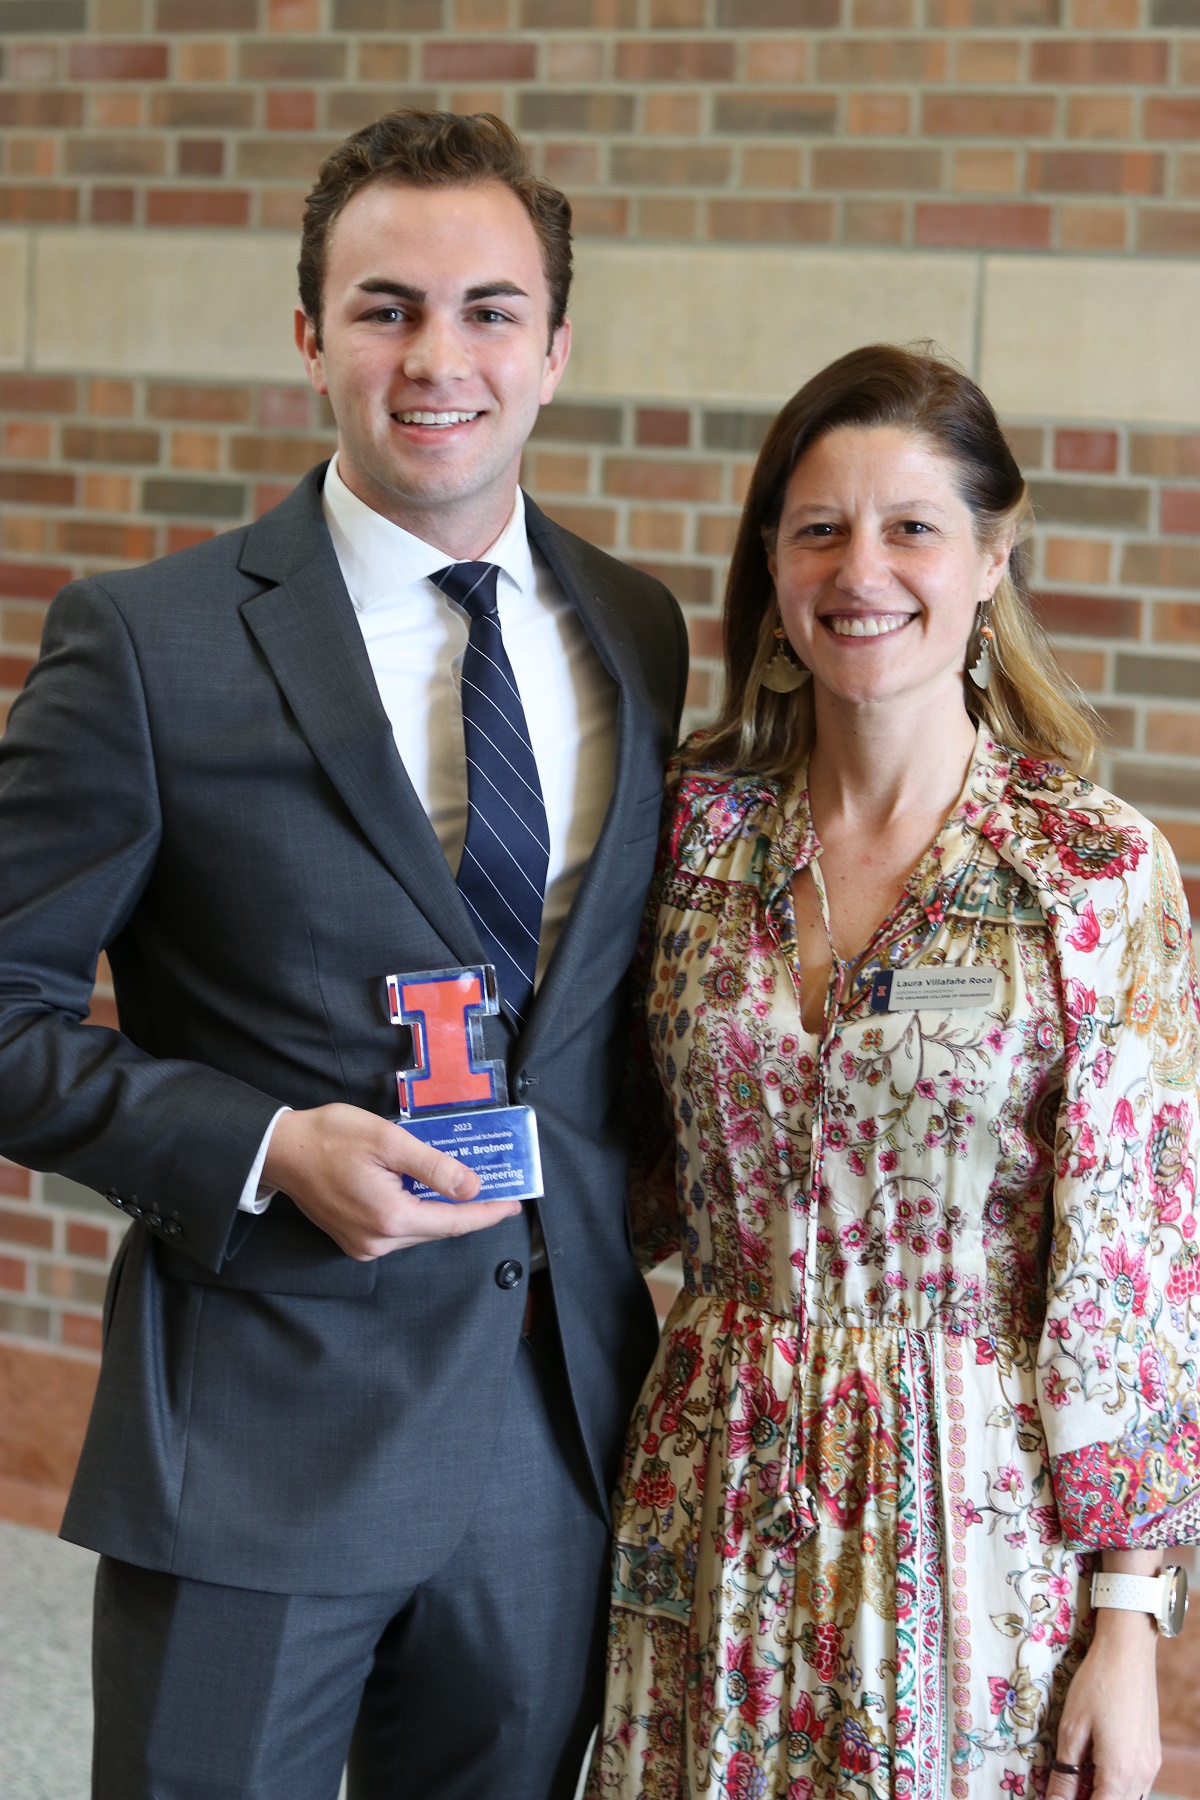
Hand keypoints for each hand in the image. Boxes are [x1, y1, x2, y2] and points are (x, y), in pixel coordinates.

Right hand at [263, 1103, 520, 1260]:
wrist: (281, 1151)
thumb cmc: (330, 1137)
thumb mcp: (389, 1140)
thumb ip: (433, 1167)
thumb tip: (472, 1187)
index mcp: (391, 1217)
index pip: (454, 1222)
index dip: (487, 1213)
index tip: (514, 1204)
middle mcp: (379, 1241)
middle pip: (439, 1230)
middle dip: (469, 1212)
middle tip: (498, 1192)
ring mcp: (364, 1246)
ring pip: (420, 1232)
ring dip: (444, 1213)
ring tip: (469, 1191)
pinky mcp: (354, 1241)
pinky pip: (399, 1232)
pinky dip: (419, 1215)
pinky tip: (430, 1195)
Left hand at [1047, 1608, 1159, 1799]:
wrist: (1128, 1652)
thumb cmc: (1096, 1684)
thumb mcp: (1072, 1728)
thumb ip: (1065, 1772)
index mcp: (1119, 1772)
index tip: (1058, 1797)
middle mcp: (1141, 1776)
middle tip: (1065, 1788)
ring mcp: (1151, 1766)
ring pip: (1129, 1799)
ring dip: (1105, 1795)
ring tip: (1079, 1780)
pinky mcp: (1153, 1755)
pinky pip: (1137, 1786)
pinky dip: (1117, 1787)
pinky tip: (1097, 1770)